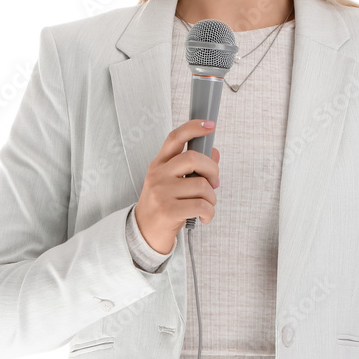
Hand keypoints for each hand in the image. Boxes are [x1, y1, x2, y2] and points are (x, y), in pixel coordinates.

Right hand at [135, 119, 221, 252]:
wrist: (144, 232)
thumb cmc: (163, 205)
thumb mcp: (174, 183)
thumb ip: (193, 168)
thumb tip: (214, 152)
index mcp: (159, 164)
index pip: (175, 138)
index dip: (194, 128)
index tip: (210, 126)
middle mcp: (158, 175)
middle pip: (194, 158)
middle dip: (212, 170)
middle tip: (214, 183)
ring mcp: (161, 192)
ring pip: (202, 185)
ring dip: (212, 198)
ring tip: (206, 205)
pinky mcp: (168, 210)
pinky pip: (201, 205)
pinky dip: (210, 212)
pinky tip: (205, 217)